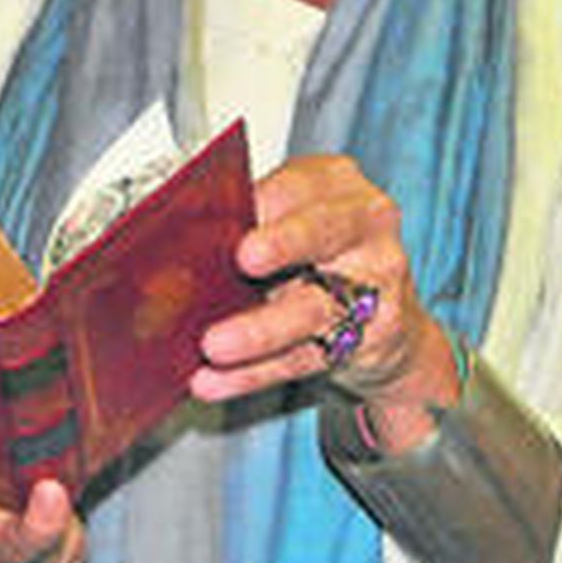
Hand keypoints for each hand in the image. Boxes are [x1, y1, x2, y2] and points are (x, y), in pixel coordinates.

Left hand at [191, 154, 458, 450]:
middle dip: (283, 245)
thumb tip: (174, 236)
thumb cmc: (320, 251)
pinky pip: (304, 358)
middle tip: (244, 260)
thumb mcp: (289, 217)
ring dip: (259, 330)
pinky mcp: (369, 341)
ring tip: (214, 345)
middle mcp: (364, 227)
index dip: (264, 200)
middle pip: (321, 233)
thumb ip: (247, 218)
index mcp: (335, 183)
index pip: (298, 184)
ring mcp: (375, 285)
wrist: (386, 318)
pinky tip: (216, 379)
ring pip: (312, 308)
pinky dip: (254, 372)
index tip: (232, 214)